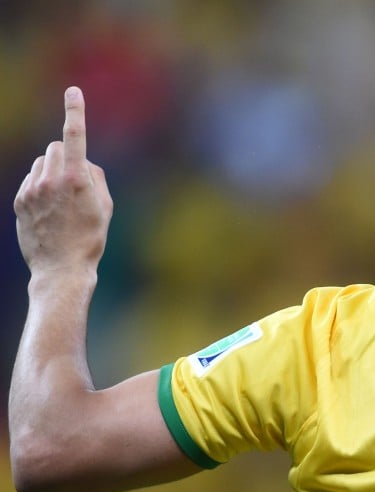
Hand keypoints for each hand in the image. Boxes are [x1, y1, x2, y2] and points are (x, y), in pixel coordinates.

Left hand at [13, 87, 112, 276]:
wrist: (61, 268)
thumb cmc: (90, 239)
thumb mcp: (105, 208)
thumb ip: (96, 177)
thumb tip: (84, 162)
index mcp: (77, 180)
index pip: (75, 137)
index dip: (75, 111)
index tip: (73, 91)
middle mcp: (51, 180)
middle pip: (55, 147)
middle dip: (65, 155)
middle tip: (76, 180)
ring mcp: (32, 190)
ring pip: (41, 163)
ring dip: (52, 171)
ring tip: (62, 201)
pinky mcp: (20, 200)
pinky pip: (31, 179)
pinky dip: (40, 186)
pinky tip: (49, 210)